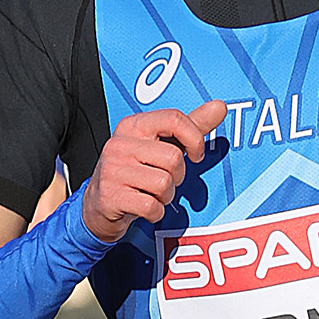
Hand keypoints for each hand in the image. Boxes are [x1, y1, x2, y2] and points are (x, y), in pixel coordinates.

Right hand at [83, 100, 227, 242]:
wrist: (99, 205)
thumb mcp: (159, 145)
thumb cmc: (135, 172)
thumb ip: (190, 127)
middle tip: (163, 180)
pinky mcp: (111, 195)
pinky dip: (155, 212)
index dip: (194, 139)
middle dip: (177, 176)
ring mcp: (113, 169)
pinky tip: (143, 207)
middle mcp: (120, 144)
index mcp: (133, 125)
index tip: (196, 154)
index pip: (174, 119)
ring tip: (151, 193)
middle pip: (174, 158)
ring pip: (164, 184)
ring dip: (166, 196)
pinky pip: (152, 207)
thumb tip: (220, 106)